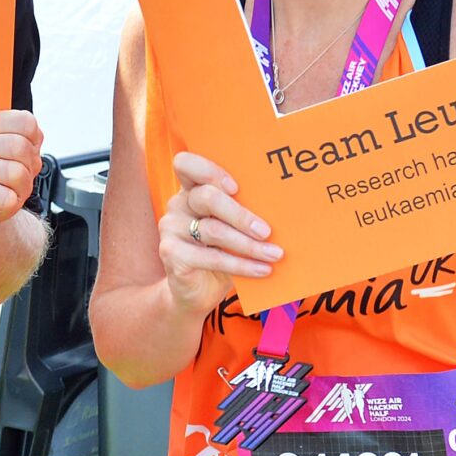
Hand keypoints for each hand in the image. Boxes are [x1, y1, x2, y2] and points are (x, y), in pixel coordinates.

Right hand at [156, 152, 280, 315]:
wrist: (196, 291)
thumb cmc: (221, 252)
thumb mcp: (231, 228)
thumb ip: (242, 212)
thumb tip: (284, 209)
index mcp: (191, 190)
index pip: (186, 164)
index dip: (209, 171)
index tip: (236, 187)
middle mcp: (178, 205)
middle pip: (207, 198)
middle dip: (241, 215)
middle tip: (267, 231)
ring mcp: (171, 229)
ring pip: (213, 231)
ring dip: (249, 245)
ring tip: (274, 254)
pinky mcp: (172, 254)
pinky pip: (212, 258)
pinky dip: (242, 265)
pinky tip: (263, 270)